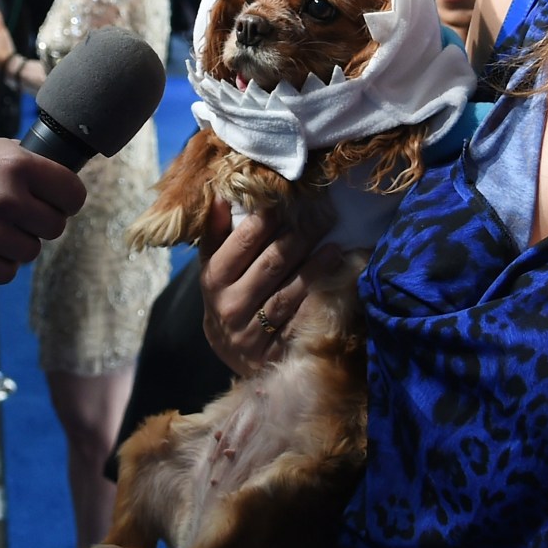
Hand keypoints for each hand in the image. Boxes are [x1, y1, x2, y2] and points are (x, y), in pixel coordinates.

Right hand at [0, 137, 85, 283]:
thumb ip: (28, 162)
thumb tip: (62, 179)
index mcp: (16, 164)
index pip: (73, 193)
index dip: (65, 201)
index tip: (53, 204)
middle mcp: (5, 195)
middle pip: (55, 227)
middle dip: (37, 225)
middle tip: (14, 219)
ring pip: (31, 252)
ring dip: (15, 246)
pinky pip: (7, 273)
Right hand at [198, 200, 340, 375]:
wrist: (231, 351)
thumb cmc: (225, 297)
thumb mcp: (214, 267)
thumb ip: (216, 234)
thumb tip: (224, 196)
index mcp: (213, 279)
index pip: (242, 242)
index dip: (268, 219)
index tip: (289, 200)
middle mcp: (230, 304)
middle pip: (272, 263)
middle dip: (300, 237)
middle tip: (323, 217)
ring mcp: (253, 331)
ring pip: (289, 292)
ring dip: (315, 266)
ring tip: (334, 247)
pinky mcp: (275, 349)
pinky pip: (301, 319)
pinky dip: (319, 297)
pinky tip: (335, 280)